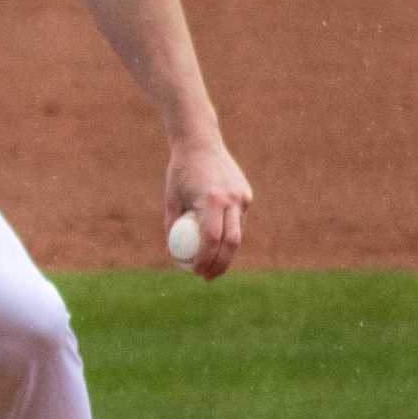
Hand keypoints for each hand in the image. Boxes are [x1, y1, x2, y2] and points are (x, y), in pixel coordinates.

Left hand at [165, 141, 251, 279]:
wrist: (200, 141)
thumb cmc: (180, 171)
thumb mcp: (171, 199)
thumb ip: (172, 226)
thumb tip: (174, 254)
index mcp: (211, 199)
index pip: (212, 239)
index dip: (205, 260)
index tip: (196, 272)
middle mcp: (231, 199)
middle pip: (231, 243)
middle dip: (221, 265)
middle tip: (207, 276)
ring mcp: (241, 196)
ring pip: (238, 234)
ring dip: (226, 253)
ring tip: (212, 266)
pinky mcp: (246, 195)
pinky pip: (238, 221)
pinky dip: (228, 234)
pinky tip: (216, 240)